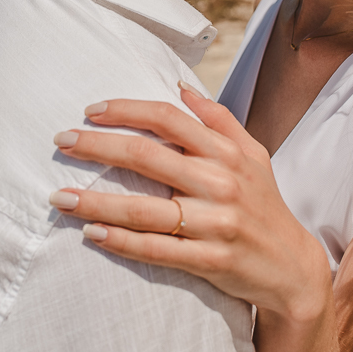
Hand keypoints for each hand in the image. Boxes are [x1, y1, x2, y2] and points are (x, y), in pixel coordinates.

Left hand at [49, 82, 331, 321]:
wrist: (293, 266)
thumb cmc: (265, 203)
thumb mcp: (253, 154)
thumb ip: (217, 118)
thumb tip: (180, 86)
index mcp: (227, 152)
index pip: (168, 119)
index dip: (126, 109)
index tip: (90, 110)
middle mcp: (220, 182)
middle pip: (146, 156)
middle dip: (97, 146)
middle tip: (61, 142)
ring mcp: (215, 223)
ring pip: (143, 209)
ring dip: (96, 203)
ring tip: (60, 198)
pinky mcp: (210, 260)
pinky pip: (157, 250)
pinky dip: (121, 242)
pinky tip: (91, 234)